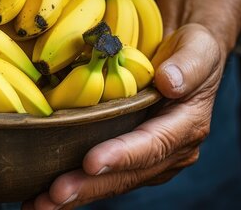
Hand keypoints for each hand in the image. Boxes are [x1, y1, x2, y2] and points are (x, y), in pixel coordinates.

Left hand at [23, 0, 240, 208]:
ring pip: (112, 182)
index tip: (91, 162)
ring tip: (40, 204)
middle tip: (54, 194)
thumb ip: (190, 63)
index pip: (152, 144)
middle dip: (89, 186)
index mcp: (187, 126)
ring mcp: (149, 159)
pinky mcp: (130, 158)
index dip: (122, 155)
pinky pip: (103, 177)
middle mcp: (170, 151)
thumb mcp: (199, 47)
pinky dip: (77, 185)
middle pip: (128, 174)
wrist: (186, 57)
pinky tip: (44, 196)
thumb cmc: (191, 48)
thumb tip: (169, 81)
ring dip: (77, 194)